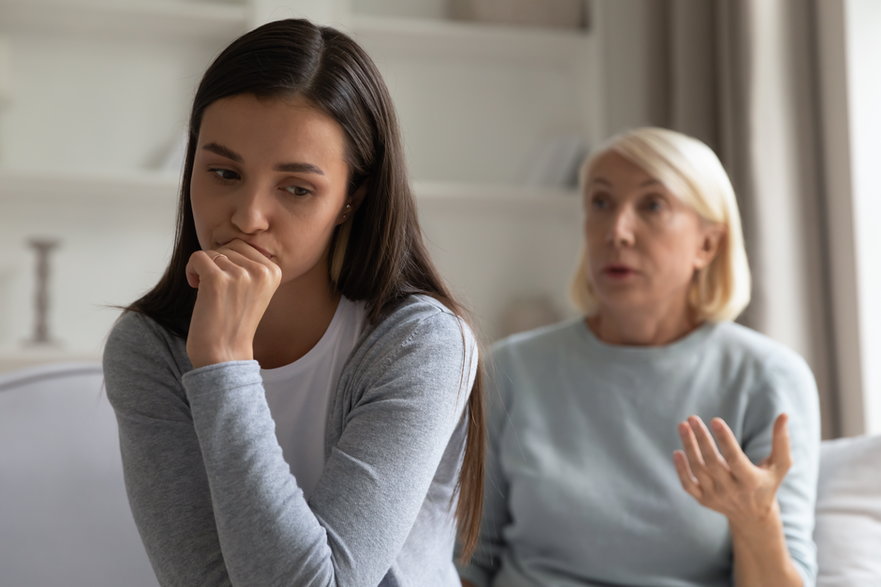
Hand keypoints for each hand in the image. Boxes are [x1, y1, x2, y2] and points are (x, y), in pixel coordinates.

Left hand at [185, 239, 281, 367]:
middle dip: (217, 262)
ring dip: (203, 269)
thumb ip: (249, 265)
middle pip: (228, 246)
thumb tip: (229, 237)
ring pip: (212, 252)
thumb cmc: (234, 322)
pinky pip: (197, 257)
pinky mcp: (217, 280)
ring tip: (206, 291)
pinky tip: (195, 287)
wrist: (225, 354)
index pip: (244, 245)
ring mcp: (240, 275)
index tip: (228, 284)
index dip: (229, 261)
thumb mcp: (254, 290)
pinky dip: (191, 270)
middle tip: (215, 288)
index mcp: (274, 271)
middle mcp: (261, 271)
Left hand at [673, 414, 791, 524]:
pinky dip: (681, 470)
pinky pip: (687, 485)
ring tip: (683, 426)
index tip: (715, 420)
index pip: (735, 459)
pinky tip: (677, 452)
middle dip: (701, 439)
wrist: (753, 516)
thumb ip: (781, 441)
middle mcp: (732, 491)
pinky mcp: (703, 500)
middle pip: (712, 462)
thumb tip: (784, 415)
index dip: (725, 440)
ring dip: (689, 447)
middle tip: (692, 418)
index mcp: (751, 481)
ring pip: (698, 470)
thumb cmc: (768, 482)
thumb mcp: (780, 465)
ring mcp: (716, 496)